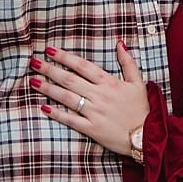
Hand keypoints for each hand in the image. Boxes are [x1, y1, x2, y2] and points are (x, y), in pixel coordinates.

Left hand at [31, 41, 148, 158]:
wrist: (149, 137)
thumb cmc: (143, 109)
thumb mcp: (138, 83)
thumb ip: (128, 63)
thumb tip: (119, 43)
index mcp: (109, 82)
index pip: (82, 66)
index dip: (65, 57)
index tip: (49, 50)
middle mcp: (99, 95)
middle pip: (69, 80)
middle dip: (49, 70)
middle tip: (34, 63)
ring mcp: (95, 112)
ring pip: (67, 97)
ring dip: (48, 88)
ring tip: (33, 81)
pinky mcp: (92, 129)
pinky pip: (71, 120)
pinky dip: (57, 114)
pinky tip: (43, 107)